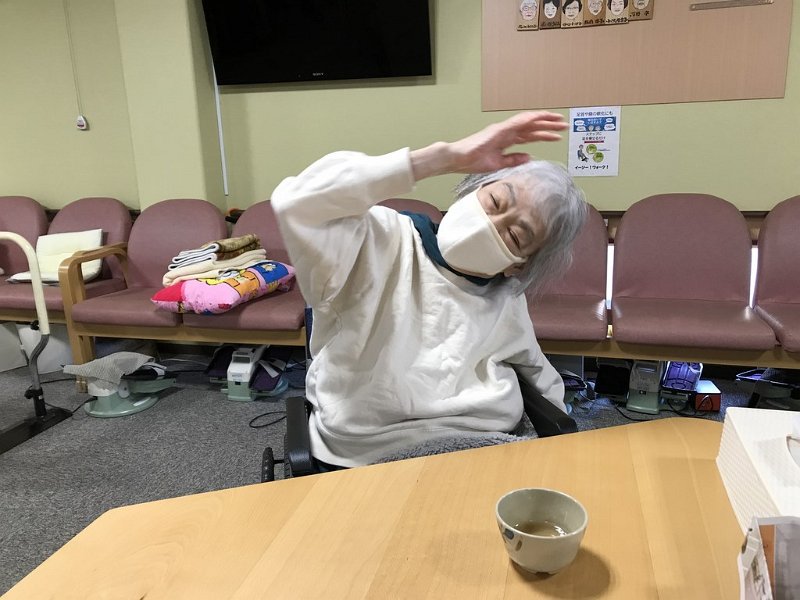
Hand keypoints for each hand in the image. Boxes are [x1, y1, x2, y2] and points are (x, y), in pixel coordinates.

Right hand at [410, 111, 567, 180]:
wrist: (457, 158)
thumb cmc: (472, 161)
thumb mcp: (498, 164)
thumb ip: (513, 160)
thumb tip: (529, 157)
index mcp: (505, 139)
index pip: (529, 135)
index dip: (543, 134)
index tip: (557, 135)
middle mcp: (505, 131)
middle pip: (531, 127)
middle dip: (548, 126)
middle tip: (564, 126)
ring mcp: (502, 129)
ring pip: (527, 122)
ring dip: (543, 121)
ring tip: (558, 121)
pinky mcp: (498, 130)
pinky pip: (517, 122)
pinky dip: (529, 119)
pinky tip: (540, 118)